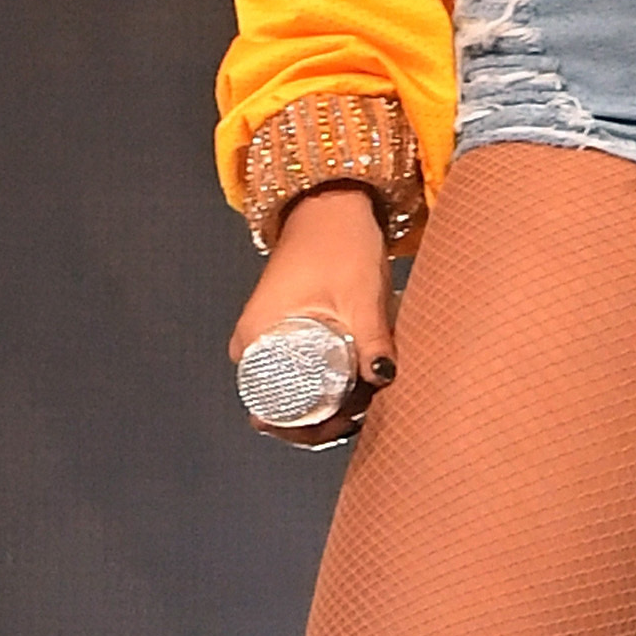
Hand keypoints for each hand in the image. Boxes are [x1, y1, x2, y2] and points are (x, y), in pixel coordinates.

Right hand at [230, 186, 393, 440]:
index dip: (309, 428)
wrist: (332, 206)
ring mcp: (266, 338)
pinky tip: (359, 383)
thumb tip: (383, 379)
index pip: (269, 411)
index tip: (345, 422)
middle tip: (364, 408)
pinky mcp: (284, 331)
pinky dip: (329, 382)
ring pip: (297, 391)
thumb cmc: (339, 243)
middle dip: (326, 417)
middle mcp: (252, 344)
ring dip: (331, 401)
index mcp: (255, 338)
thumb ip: (372, 339)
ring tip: (367, 394)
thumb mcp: (359, 296)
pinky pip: (301, 372)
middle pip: (285, 406)